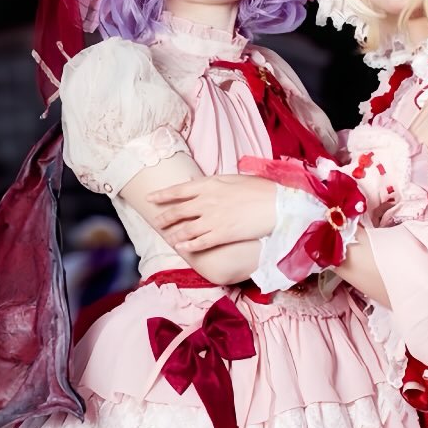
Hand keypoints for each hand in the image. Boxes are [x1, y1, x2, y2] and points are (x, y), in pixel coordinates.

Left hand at [145, 175, 276, 252]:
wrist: (276, 204)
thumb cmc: (259, 189)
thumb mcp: (232, 179)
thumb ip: (213, 183)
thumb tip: (199, 184)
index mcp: (208, 185)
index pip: (178, 190)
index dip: (162, 195)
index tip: (151, 199)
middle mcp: (206, 202)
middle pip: (177, 211)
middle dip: (164, 218)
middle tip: (156, 223)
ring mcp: (213, 220)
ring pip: (185, 229)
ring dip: (173, 234)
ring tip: (167, 238)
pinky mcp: (222, 235)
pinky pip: (199, 243)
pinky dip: (188, 246)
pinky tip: (181, 248)